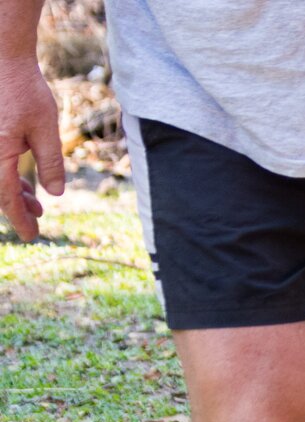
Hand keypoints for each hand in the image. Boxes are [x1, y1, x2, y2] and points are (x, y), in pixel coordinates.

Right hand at [0, 57, 64, 240]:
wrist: (3, 57)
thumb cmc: (24, 90)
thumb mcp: (46, 129)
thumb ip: (50, 163)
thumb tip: (54, 193)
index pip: (6, 198)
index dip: (20, 219)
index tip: (32, 236)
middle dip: (17, 207)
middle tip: (37, 220)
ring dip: (13, 192)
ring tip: (35, 203)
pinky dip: (7, 174)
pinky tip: (25, 181)